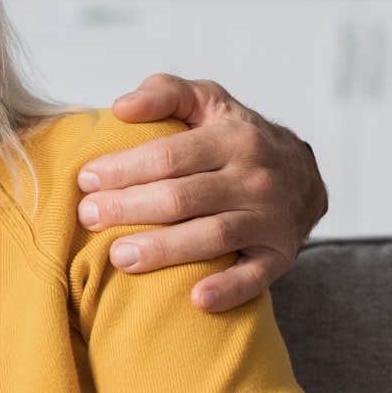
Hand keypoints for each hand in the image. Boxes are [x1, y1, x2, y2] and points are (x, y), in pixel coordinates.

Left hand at [78, 74, 328, 312]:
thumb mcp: (208, 102)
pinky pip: (255, 276)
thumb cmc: (236, 137)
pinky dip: (229, 289)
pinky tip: (196, 299)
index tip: (86, 180)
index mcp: (232, 138)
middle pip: (182, 197)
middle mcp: (254, 178)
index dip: (123, 169)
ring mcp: (270, 219)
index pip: (169, 156)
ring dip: (164, 249)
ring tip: (119, 257)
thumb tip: (121, 107)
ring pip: (212, 236)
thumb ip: (165, 93)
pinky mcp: (279, 255)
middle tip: (89, 217)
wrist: (305, 176)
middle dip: (129, 208)